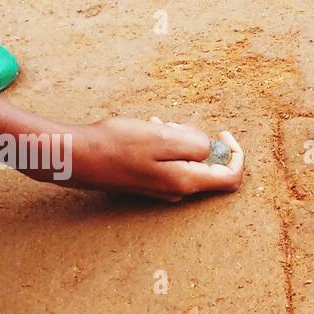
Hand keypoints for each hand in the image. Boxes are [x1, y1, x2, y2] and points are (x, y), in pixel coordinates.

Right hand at [68, 116, 243, 200]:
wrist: (78, 157)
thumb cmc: (117, 146)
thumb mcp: (162, 138)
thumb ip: (194, 144)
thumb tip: (210, 148)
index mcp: (187, 181)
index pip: (231, 177)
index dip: (236, 154)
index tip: (223, 133)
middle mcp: (178, 190)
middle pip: (210, 166)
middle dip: (200, 140)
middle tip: (176, 124)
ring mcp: (163, 188)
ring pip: (188, 160)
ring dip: (180, 138)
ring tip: (159, 124)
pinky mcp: (149, 181)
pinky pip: (170, 162)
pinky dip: (167, 144)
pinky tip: (150, 129)